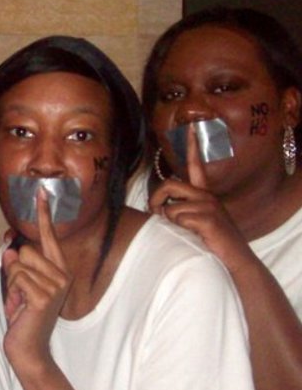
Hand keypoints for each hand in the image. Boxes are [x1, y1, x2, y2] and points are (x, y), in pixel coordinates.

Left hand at [2, 188, 71, 370]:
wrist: (28, 350)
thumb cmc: (23, 317)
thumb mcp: (20, 285)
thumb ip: (18, 264)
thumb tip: (10, 245)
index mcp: (58, 269)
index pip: (49, 236)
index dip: (44, 213)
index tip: (40, 191)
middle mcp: (62, 275)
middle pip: (25, 250)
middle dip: (14, 270)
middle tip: (20, 293)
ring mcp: (56, 286)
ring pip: (18, 264)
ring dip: (12, 284)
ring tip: (19, 302)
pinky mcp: (44, 296)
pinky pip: (17, 278)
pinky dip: (12, 293)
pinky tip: (19, 309)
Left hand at [149, 125, 249, 269]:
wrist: (235, 262)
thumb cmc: (209, 243)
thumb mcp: (193, 223)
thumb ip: (177, 211)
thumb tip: (157, 209)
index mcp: (204, 194)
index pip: (195, 166)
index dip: (192, 146)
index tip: (191, 128)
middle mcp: (207, 196)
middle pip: (168, 185)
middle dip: (154, 200)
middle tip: (153, 214)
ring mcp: (209, 206)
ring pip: (170, 208)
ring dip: (169, 223)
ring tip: (183, 233)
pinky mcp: (208, 218)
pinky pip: (178, 218)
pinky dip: (177, 229)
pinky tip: (192, 236)